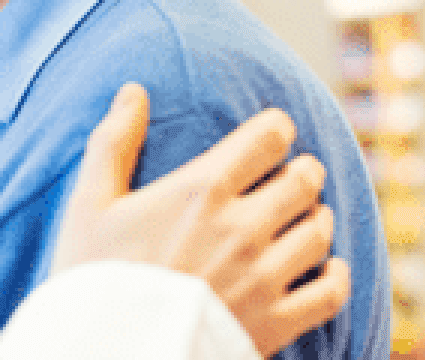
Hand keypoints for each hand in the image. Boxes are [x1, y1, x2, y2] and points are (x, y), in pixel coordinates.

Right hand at [52, 83, 349, 357]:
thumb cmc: (93, 274)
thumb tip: (134, 91)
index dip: (276, 128)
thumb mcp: (89, 202)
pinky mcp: (274, 323)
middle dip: (304, 170)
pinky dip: (335, 276)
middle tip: (296, 172)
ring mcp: (263, 278)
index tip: (273, 132)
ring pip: (319, 231)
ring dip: (317, 217)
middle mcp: (243, 228)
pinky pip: (329, 293)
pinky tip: (327, 268)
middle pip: (303, 181)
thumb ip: (113, 141)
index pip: (267, 138)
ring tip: (306, 217)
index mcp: (202, 190)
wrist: (107, 351)